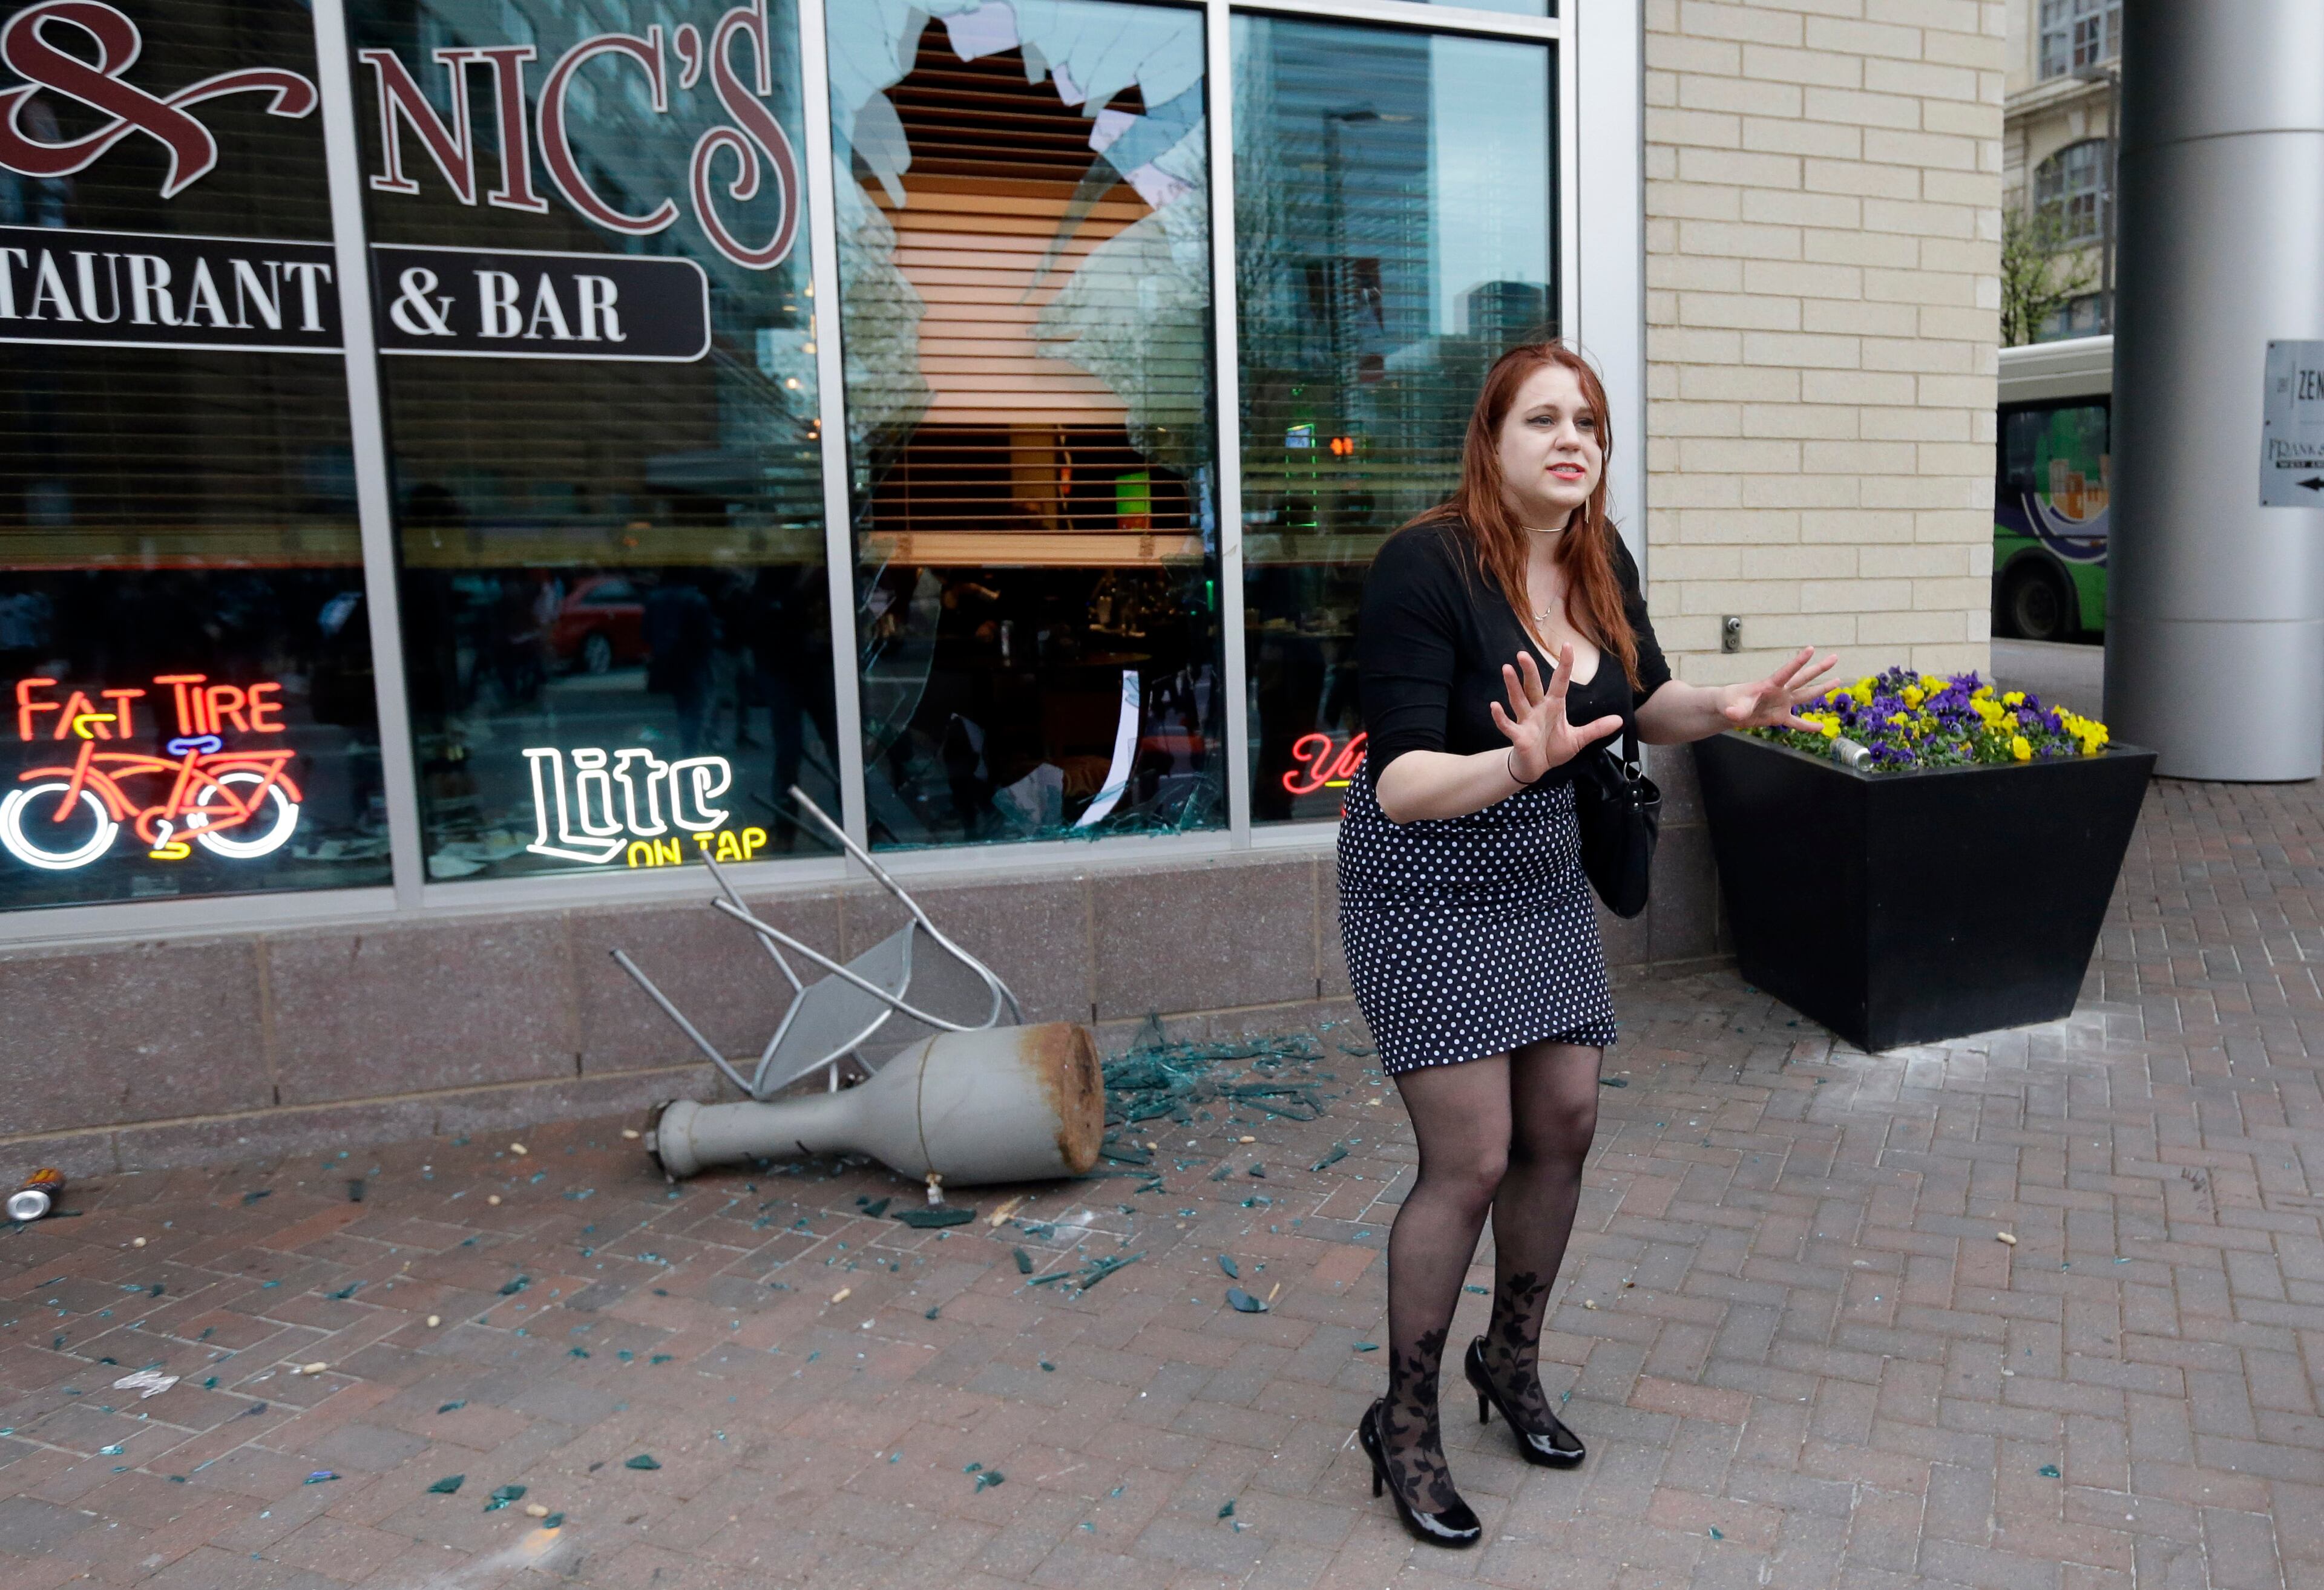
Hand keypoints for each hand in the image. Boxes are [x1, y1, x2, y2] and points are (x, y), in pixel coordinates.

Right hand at [1490, 645, 1624, 782]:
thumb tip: (1619, 720)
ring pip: (1518, 700)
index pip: (1559, 682)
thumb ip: (1596, 729)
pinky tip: (1494, 706)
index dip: (1564, 665)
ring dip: (1512, 686)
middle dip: (1529, 671)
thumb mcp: (1578, 739)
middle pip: (1533, 687)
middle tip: (1522, 654)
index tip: (1567, 646)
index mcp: (1553, 706)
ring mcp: (1526, 722)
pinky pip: (1507, 725)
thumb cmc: (1553, 748)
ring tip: (1506, 669)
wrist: (1536, 767)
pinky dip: (1500, 717)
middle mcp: (1538, 710)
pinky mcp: (1518, 736)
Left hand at [1717, 645, 1839, 730]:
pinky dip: (1808, 726)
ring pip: (1805, 695)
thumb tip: (1733, 715)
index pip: (1786, 672)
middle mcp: (1780, 692)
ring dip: (1821, 689)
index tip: (1811, 649)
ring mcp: (1782, 703)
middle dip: (1819, 668)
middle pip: (1803, 678)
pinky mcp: (1780, 717)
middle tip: (1835, 657)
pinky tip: (1821, 728)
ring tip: (1837, 681)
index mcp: (1769, 685)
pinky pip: (1797, 723)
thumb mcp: (1731, 706)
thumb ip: (1736, 710)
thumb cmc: (1729, 702)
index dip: (1798, 662)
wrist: (1728, 710)